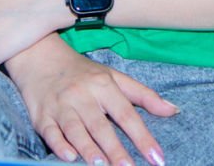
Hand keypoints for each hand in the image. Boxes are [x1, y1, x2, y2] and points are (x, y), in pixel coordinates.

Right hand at [6, 37, 178, 165]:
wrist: (40, 57)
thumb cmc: (82, 72)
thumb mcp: (113, 77)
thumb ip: (143, 95)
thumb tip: (173, 110)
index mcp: (104, 85)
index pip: (127, 114)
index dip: (143, 137)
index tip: (157, 157)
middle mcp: (83, 95)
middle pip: (101, 126)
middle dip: (116, 149)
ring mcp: (61, 106)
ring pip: (76, 130)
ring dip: (88, 148)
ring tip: (101, 165)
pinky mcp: (42, 116)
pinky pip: (50, 132)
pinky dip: (59, 145)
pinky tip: (69, 156)